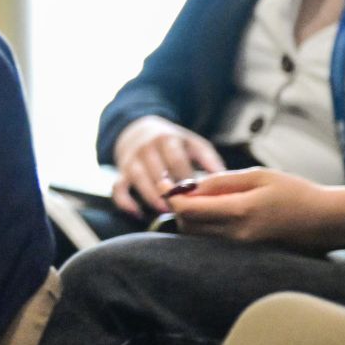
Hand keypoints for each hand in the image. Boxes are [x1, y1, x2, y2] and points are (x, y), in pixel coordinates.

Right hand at [110, 115, 225, 217]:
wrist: (138, 130)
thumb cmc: (173, 142)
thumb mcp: (192, 143)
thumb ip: (209, 159)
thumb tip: (226, 180)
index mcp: (167, 139)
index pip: (177, 161)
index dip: (188, 180)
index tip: (199, 196)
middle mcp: (146, 148)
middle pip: (158, 171)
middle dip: (171, 191)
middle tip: (186, 208)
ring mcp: (131, 160)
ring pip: (139, 180)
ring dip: (152, 197)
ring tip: (167, 211)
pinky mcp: (120, 172)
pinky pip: (118, 189)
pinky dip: (125, 203)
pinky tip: (138, 214)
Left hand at [168, 167, 344, 251]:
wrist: (328, 220)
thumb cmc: (297, 193)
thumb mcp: (259, 176)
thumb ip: (221, 181)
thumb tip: (191, 186)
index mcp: (240, 213)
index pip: (189, 210)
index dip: (172, 197)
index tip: (165, 185)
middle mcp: (238, 236)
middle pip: (189, 226)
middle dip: (180, 208)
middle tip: (184, 191)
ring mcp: (243, 250)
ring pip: (199, 238)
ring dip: (192, 220)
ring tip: (204, 201)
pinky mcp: (247, 256)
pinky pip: (215, 244)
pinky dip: (207, 230)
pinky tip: (217, 215)